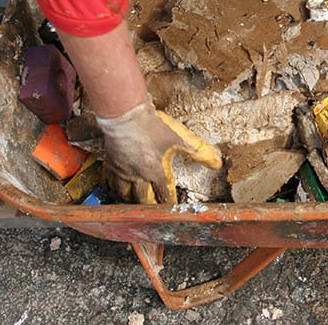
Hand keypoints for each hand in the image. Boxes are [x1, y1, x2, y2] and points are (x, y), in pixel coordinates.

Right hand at [96, 94, 221, 203]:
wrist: (125, 115)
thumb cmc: (152, 126)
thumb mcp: (181, 138)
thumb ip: (200, 152)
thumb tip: (217, 163)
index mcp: (156, 172)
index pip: (164, 194)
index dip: (169, 202)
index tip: (170, 209)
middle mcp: (138, 176)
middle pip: (143, 199)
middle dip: (148, 206)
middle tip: (151, 211)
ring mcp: (123, 171)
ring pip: (125, 194)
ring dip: (131, 201)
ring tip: (134, 204)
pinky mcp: (111, 163)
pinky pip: (110, 182)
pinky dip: (114, 189)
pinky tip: (116, 188)